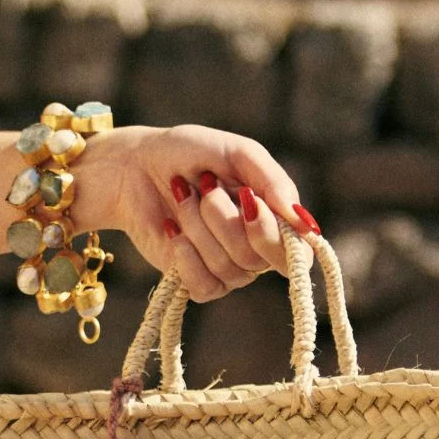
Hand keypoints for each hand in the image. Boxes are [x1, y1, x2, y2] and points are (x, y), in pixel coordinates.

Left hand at [73, 124, 317, 301]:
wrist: (135, 166)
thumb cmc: (189, 154)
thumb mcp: (236, 152)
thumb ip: (273, 180)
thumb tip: (303, 223)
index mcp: (273, 220)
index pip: (298, 255)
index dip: (276, 237)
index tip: (249, 202)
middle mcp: (255, 251)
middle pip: (256, 259)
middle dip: (224, 219)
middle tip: (206, 187)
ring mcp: (226, 270)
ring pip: (227, 268)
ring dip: (198, 225)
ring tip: (182, 196)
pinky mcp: (196, 282)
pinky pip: (204, 286)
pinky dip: (185, 254)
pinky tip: (171, 229)